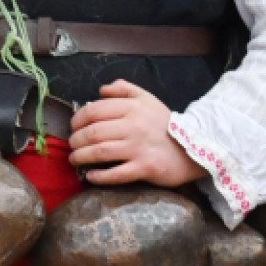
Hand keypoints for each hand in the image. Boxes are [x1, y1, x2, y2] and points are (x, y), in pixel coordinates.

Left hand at [68, 80, 206, 187]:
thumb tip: (100, 90)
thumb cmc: (164, 124)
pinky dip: (99, 176)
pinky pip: (116, 174)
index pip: (93, 111)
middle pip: (92, 133)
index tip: (73, 127)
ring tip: (74, 159)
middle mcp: (133, 126)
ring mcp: (138, 148)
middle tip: (72, 146)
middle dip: (75, 140)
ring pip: (100, 152)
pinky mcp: (145, 168)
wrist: (193, 149)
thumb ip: (124, 89)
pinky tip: (90, 176)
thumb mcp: (147, 99)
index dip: (77, 119)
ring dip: (81, 157)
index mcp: (132, 107)